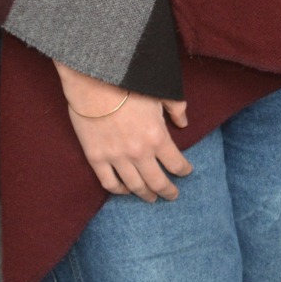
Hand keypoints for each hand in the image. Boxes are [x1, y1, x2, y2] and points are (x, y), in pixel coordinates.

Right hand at [55, 60, 191, 200]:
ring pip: (134, 186)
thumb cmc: (130, 85)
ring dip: (145, 194)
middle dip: (168, 191)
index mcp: (157, 137)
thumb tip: (184, 122)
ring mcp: (116, 158)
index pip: (176, 163)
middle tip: (172, 196)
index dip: (183, 170)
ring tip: (151, 198)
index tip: (186, 172)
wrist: (94, 83)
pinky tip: (125, 191)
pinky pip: (109, 182)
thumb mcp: (160, 92)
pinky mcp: (96, 158)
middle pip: (157, 181)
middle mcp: (139, 153)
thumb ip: (176, 108)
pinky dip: (119, 190)